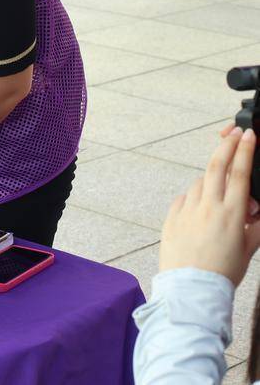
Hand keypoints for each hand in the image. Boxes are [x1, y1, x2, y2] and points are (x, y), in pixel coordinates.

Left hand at [159, 127, 259, 286]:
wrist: (191, 289)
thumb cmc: (222, 272)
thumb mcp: (248, 249)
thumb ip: (255, 225)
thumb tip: (257, 210)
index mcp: (232, 214)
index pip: (240, 173)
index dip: (245, 151)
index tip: (248, 135)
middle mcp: (208, 207)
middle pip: (216, 166)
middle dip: (225, 145)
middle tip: (233, 133)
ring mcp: (187, 210)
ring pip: (200, 183)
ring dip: (211, 182)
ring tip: (220, 197)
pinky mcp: (171, 217)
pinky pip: (184, 199)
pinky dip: (194, 199)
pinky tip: (200, 211)